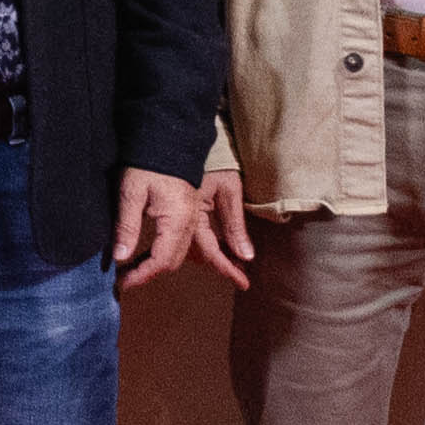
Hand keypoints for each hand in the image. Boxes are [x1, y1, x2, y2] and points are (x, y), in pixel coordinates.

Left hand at [112, 165, 211, 285]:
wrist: (169, 136)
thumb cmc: (147, 160)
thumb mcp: (131, 191)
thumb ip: (127, 226)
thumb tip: (120, 257)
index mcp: (177, 220)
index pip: (162, 261)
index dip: (142, 276)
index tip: (122, 283)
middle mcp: (189, 222)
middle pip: (172, 262)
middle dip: (149, 274)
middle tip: (123, 277)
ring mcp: (192, 217)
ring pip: (177, 254)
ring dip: (156, 265)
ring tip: (130, 268)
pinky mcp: (188, 211)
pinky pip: (179, 242)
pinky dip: (162, 252)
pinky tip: (143, 252)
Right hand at [183, 158, 255, 286]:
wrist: (186, 140)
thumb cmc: (214, 161)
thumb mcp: (229, 190)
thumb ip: (235, 225)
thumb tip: (245, 256)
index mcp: (191, 217)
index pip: (210, 252)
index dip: (227, 269)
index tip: (244, 284)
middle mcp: (182, 221)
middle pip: (200, 255)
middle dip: (221, 265)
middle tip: (241, 276)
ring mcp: (179, 218)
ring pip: (194, 249)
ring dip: (214, 257)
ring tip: (234, 263)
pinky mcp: (180, 212)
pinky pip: (191, 237)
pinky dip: (206, 245)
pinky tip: (219, 246)